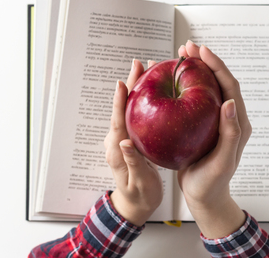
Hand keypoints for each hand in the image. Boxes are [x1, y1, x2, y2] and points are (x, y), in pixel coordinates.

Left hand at [104, 59, 162, 225]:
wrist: (134, 204)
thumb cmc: (140, 196)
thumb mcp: (139, 183)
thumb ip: (132, 163)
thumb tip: (123, 143)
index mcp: (117, 151)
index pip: (117, 122)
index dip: (119, 102)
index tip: (121, 83)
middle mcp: (117, 141)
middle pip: (122, 108)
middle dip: (130, 85)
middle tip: (138, 65)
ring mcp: (122, 138)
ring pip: (129, 108)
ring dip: (136, 88)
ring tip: (146, 70)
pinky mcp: (129, 138)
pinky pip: (134, 114)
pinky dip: (141, 99)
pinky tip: (151, 90)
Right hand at [177, 41, 251, 237]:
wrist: (204, 196)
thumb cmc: (212, 182)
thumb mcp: (222, 162)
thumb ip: (230, 133)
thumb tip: (228, 102)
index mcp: (237, 122)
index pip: (229, 86)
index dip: (217, 66)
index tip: (201, 51)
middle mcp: (228, 117)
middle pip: (217, 81)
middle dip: (204, 61)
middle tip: (186, 47)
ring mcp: (214, 120)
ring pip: (204, 88)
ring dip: (194, 70)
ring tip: (178, 56)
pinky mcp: (201, 125)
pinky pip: (192, 100)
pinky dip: (183, 87)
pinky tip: (168, 81)